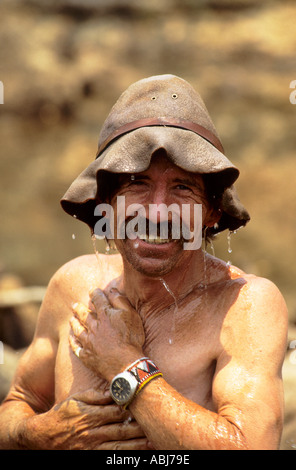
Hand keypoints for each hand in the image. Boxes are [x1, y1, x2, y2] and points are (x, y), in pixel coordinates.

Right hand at [22, 388, 149, 449]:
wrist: (43, 436)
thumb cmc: (62, 414)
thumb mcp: (76, 399)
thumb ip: (95, 395)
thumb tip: (114, 389)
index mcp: (91, 415)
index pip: (117, 411)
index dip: (132, 408)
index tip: (146, 405)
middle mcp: (93, 432)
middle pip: (121, 429)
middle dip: (140, 428)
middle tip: (157, 424)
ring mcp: (92, 448)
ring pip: (119, 447)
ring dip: (137, 445)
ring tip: (153, 442)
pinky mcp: (91, 457)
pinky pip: (110, 459)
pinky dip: (124, 457)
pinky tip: (137, 454)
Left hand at [69, 288, 144, 380]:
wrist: (126, 364)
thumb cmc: (131, 338)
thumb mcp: (131, 315)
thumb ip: (120, 301)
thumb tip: (111, 290)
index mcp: (105, 315)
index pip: (98, 300)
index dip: (95, 294)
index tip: (92, 290)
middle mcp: (94, 327)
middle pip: (84, 315)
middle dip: (79, 308)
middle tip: (74, 304)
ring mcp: (89, 342)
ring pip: (78, 330)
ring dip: (74, 323)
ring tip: (71, 319)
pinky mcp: (87, 356)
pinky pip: (76, 347)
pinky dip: (73, 342)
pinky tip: (71, 338)